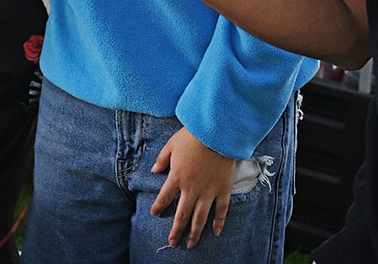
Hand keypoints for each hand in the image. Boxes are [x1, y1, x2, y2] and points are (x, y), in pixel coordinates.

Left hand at [150, 126, 233, 248]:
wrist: (216, 134)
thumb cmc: (192, 137)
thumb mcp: (171, 145)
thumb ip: (162, 159)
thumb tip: (154, 170)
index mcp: (176, 178)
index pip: (164, 197)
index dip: (158, 207)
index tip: (154, 214)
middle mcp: (191, 189)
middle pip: (182, 214)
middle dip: (176, 230)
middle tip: (173, 243)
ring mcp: (208, 191)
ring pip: (200, 217)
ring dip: (195, 232)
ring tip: (191, 244)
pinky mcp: (222, 190)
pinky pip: (221, 210)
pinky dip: (219, 222)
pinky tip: (215, 232)